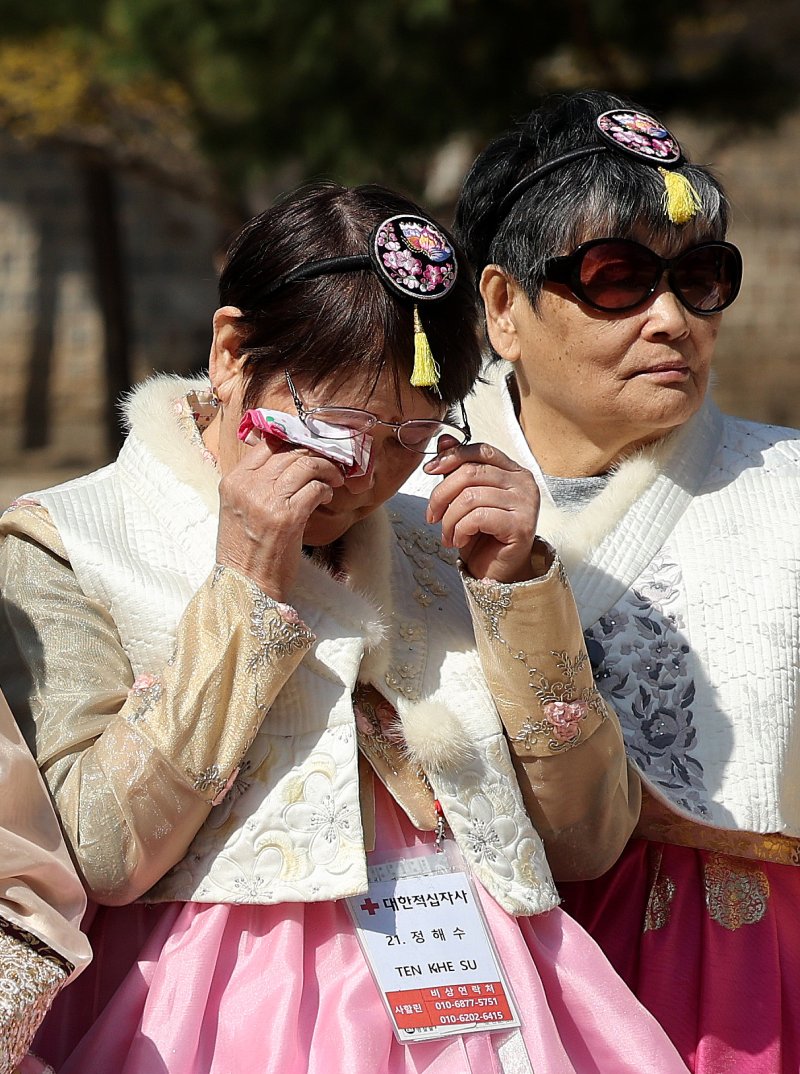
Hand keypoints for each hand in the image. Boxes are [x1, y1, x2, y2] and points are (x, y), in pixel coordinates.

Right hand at [216, 438, 345, 599]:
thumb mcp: (238, 510)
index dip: (292, 443)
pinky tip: (328, 497)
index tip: (309, 450)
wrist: (245, 586)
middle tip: (330, 463)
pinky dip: (326, 489)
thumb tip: (282, 462)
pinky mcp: (287, 517)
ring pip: (305, 464)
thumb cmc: (244, 552)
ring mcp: (267, 501)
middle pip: (289, 452)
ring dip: (326, 469)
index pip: (266, 445)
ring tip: (334, 479)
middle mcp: (247, 486)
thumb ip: (254, 484)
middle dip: (314, 454)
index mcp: (233, 482)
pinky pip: (315, 488)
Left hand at [423, 439, 540, 582]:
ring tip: (447, 534)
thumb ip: (458, 469)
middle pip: (471, 472)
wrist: (497, 572)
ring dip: (449, 519)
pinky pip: (478, 517)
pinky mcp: (521, 526)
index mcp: (513, 471)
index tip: (430, 470)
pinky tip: (460, 540)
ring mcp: (525, 504)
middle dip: (442, 494)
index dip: (452, 457)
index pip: (481, 451)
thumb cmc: (484, 536)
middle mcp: (523, 484)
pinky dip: (460, 529)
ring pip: (470, 497)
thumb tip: (443, 440)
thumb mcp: (465, 498)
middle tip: (432, 515)